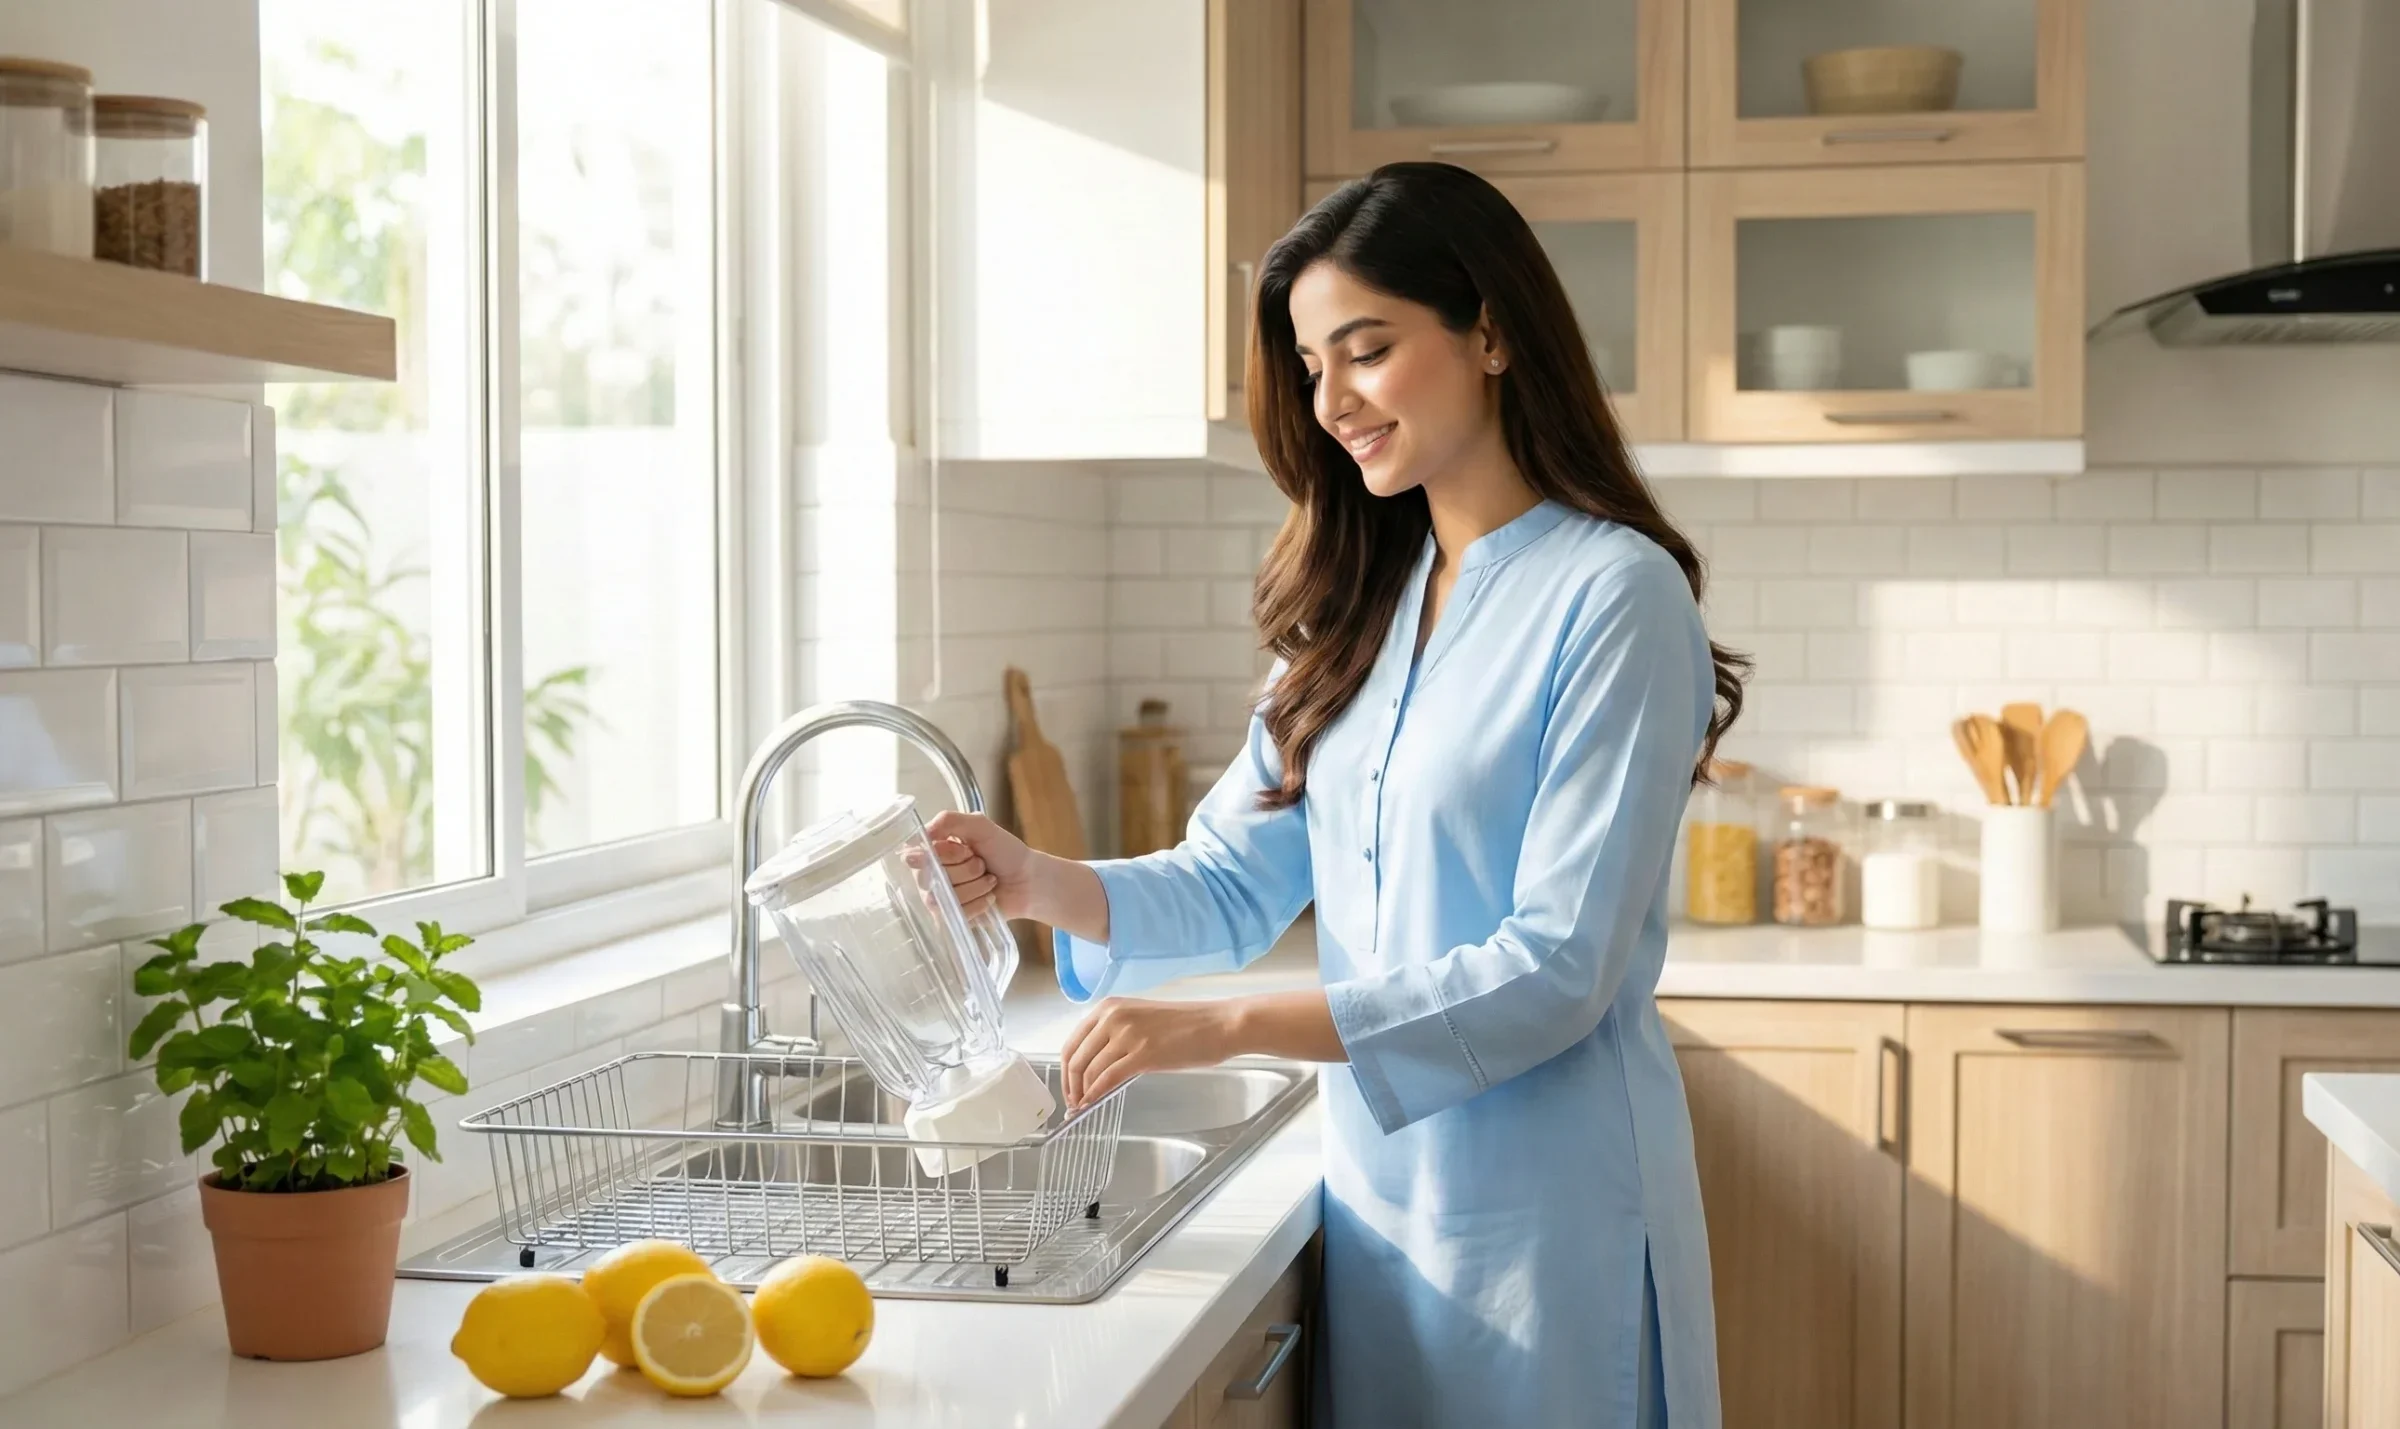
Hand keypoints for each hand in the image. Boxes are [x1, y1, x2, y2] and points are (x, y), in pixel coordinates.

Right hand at [924, 811, 1038, 919]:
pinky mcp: (951, 918)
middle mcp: (929, 874)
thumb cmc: (1004, 851)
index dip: (946, 854)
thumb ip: (949, 820)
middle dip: (968, 869)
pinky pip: (957, 913)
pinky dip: (979, 903)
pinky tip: (989, 897)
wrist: (1027, 880)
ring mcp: (939, 898)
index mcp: (932, 850)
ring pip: (946, 896)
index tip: (966, 851)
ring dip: (976, 886)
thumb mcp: (980, 826)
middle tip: (982, 864)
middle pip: (934, 876)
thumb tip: (924, 832)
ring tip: (988, 880)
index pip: (916, 854)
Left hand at [1061, 997, 1236, 1108]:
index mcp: (1110, 1007)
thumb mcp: (1141, 1021)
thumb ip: (1116, 1037)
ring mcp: (1127, 1034)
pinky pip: (1107, 1079)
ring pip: (1089, 1070)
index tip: (1069, 1086)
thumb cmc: (1187, 1025)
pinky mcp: (1143, 1054)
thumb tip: (1095, 1068)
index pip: (1073, 1042)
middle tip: (1073, 1102)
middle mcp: (1113, 1017)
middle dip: (1070, 1085)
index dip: (1066, 1070)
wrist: (1219, 1024)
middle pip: (1075, 1058)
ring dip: (1082, 1093)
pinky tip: (1092, 1105)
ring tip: (1084, 1107)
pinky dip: (1095, 1095)